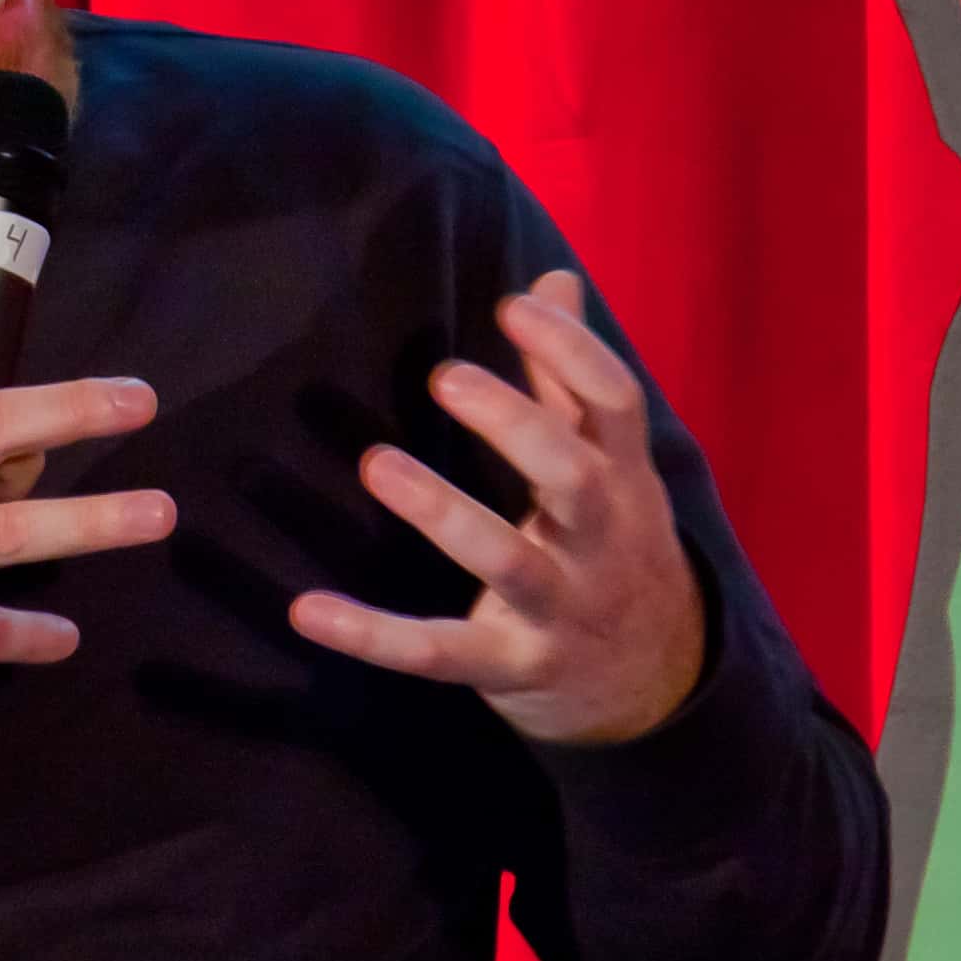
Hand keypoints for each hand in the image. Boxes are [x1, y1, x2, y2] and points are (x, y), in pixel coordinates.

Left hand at [287, 269, 703, 744]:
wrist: (654, 681)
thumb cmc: (610, 543)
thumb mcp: (611, 465)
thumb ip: (571, 379)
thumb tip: (555, 279)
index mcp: (625, 479)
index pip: (616, 403)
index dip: (572, 351)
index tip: (512, 305)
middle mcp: (601, 542)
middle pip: (575, 478)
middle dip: (516, 425)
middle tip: (442, 374)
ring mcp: (560, 609)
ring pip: (509, 563)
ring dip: (445, 514)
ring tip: (379, 464)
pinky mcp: (513, 667)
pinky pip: (441, 653)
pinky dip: (373, 635)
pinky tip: (306, 609)